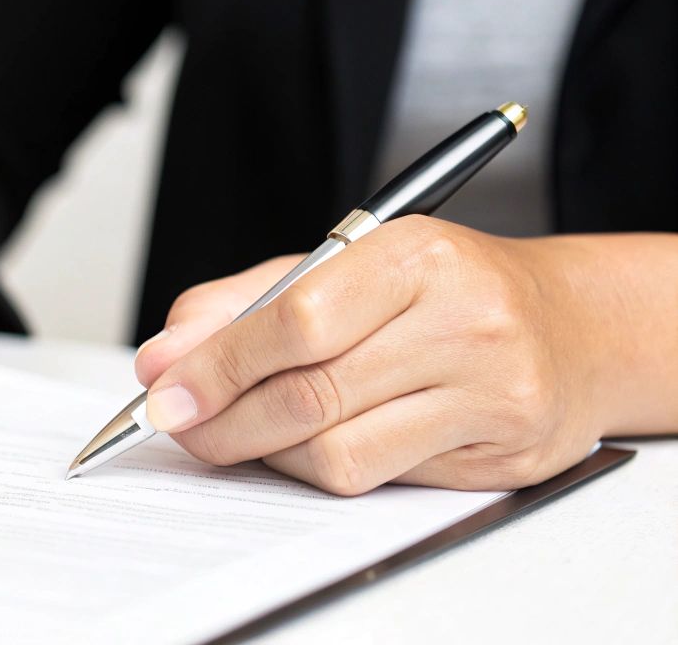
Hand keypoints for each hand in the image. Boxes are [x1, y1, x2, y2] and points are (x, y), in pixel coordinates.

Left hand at [132, 216, 618, 494]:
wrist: (572, 328)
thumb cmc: (441, 290)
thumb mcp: (343, 264)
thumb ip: (243, 303)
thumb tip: (163, 359)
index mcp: (415, 256)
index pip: (295, 321)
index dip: (216, 365)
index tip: (162, 391)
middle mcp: (463, 322)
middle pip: (309, 394)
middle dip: (223, 420)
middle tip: (180, 425)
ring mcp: (491, 394)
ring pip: (339, 452)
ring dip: (268, 452)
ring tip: (241, 434)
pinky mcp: (502, 455)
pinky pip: (379, 478)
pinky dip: (322, 467)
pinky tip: (308, 444)